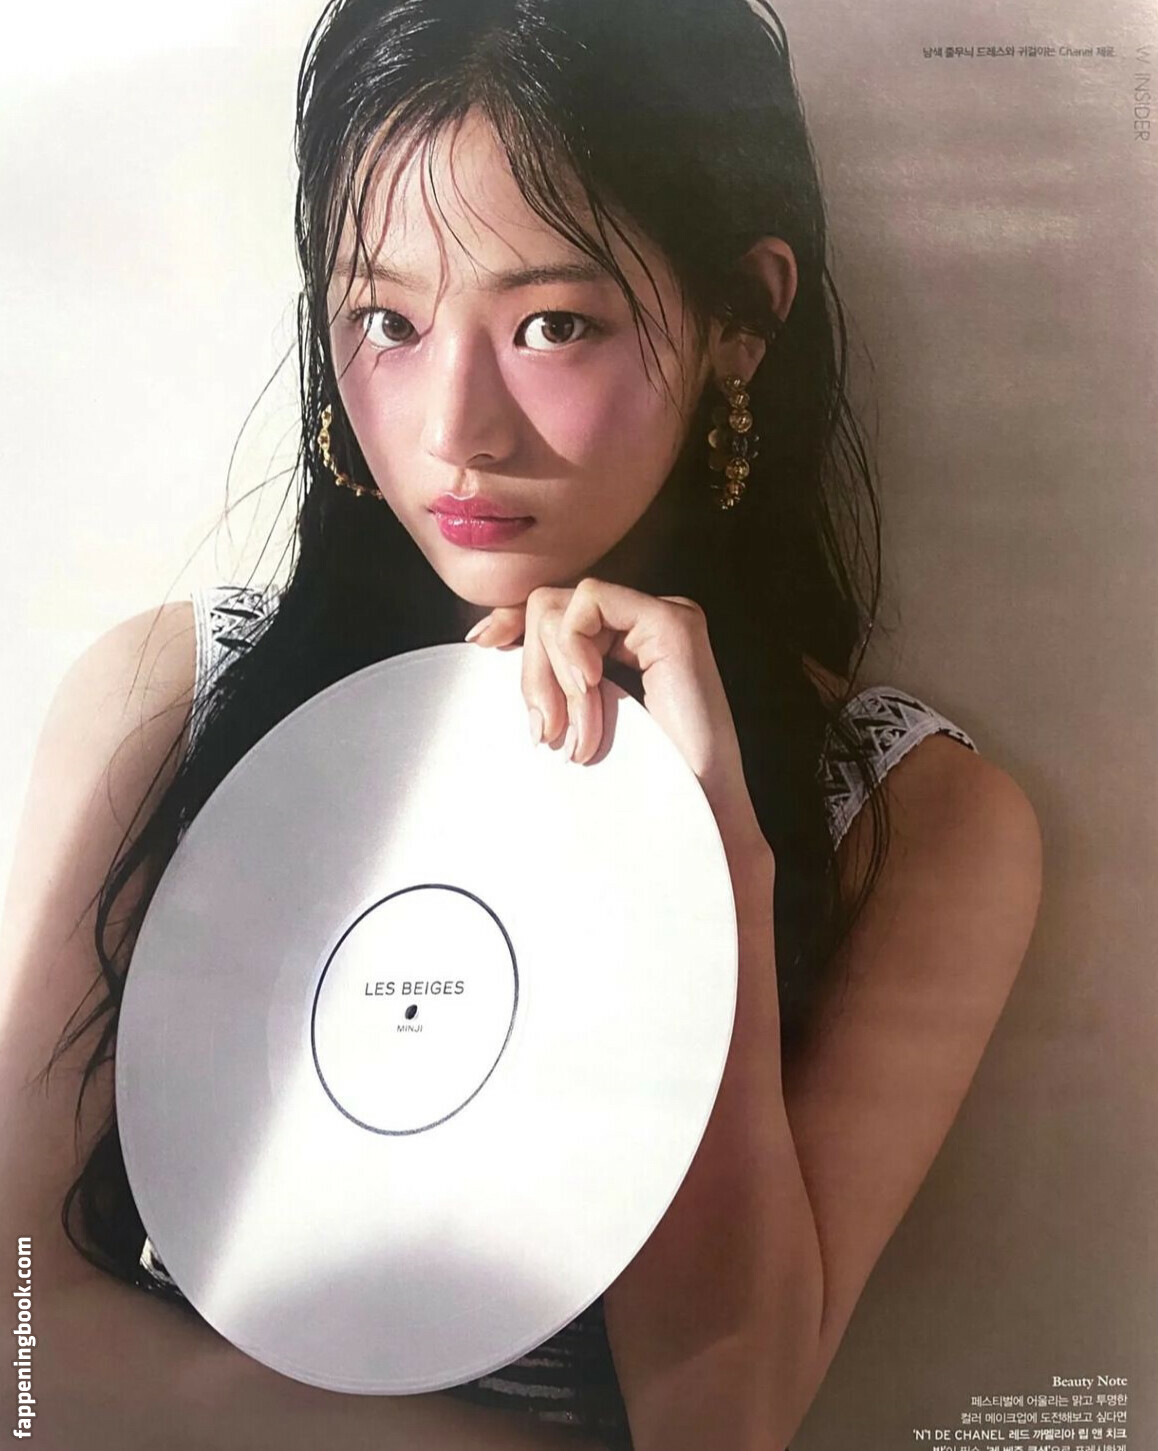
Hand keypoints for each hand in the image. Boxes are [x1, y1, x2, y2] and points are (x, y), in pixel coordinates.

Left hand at [465, 577, 772, 870]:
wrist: (690, 821)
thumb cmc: (637, 787)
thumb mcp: (575, 724)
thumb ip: (550, 682)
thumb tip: (490, 639)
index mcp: (627, 644)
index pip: (555, 611)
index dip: (512, 620)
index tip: (481, 643)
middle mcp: (644, 625)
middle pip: (548, 608)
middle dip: (532, 671)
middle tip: (546, 733)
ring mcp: (662, 618)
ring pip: (559, 606)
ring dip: (554, 675)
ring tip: (578, 733)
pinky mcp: (671, 622)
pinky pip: (589, 602)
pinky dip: (573, 645)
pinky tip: (590, 686)